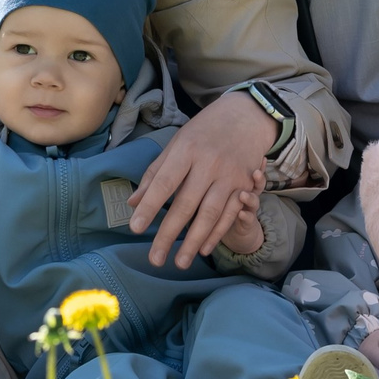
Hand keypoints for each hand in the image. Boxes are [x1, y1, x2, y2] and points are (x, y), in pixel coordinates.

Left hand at [125, 91, 272, 269]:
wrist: (246, 116)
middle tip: (155, 259)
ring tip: (180, 262)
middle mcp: (208, 164)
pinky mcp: (245, 184)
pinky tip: (204, 249)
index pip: (163, 183)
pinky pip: (230, 214)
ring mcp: (229, 175)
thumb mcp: (176, 144)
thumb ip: (155, 174)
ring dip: (194, 241)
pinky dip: (217, 234)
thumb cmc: (203, 131)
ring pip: (210, 214)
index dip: (149, 207)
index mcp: (186, 150)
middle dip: (169, 234)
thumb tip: (133, 202)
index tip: (135, 228)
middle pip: (186, 204)